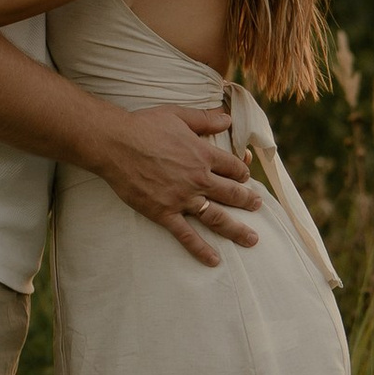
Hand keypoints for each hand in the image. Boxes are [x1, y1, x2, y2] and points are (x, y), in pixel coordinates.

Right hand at [92, 101, 260, 265]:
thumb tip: (228, 118)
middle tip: (258, 206)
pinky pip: (187, 235)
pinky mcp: (164, 213)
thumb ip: (204, 118)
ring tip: (252, 239)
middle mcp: (198, 178)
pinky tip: (214, 260)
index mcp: (203, 155)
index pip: (233, 167)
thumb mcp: (178, 114)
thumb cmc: (144, 126)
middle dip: (248, 201)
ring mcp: (182, 198)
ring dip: (237, 230)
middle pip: (232, 193)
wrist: (116, 144)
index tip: (245, 177)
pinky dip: (201, 249)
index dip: (242, 172)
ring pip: (217, 218)